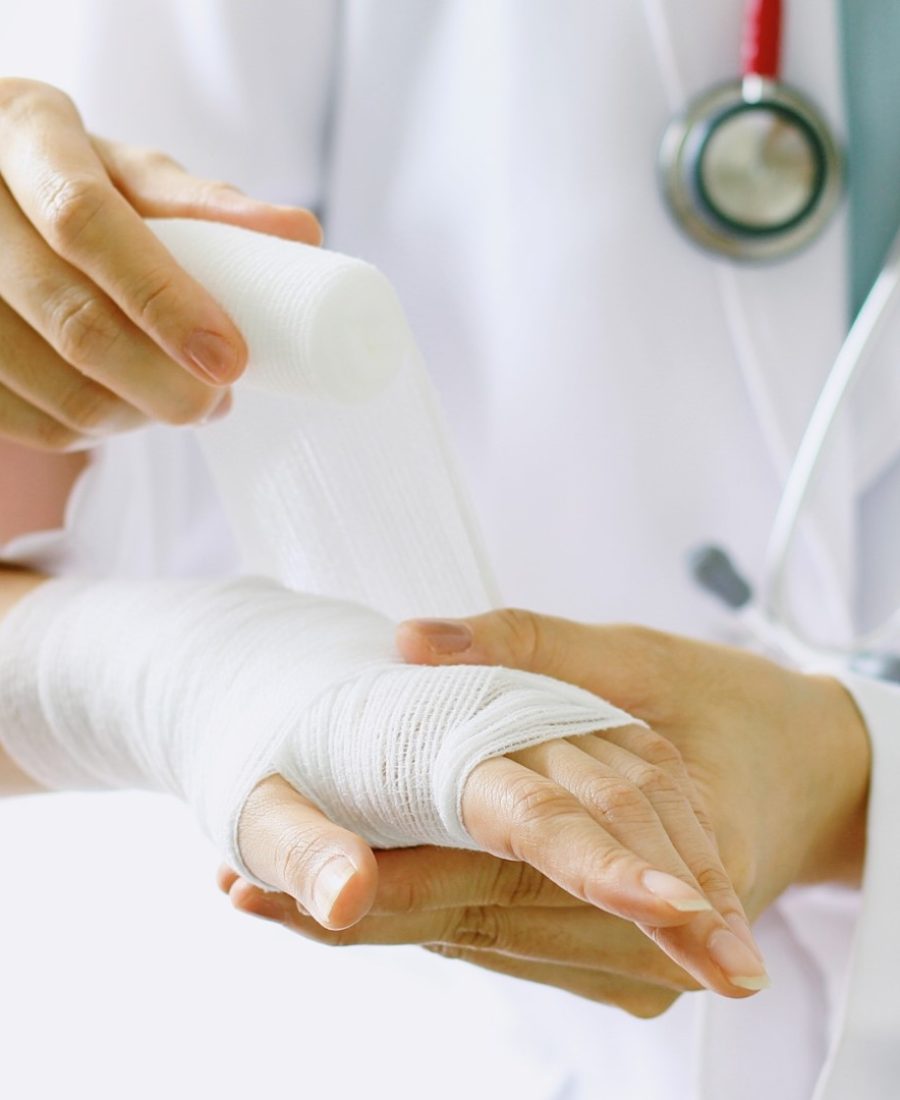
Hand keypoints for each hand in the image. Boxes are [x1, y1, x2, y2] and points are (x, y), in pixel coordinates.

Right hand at [0, 78, 320, 449]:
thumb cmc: (76, 182)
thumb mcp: (132, 175)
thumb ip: (208, 206)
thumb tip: (302, 234)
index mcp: (25, 129)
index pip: (86, 220)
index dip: (164, 300)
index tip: (229, 359)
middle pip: (71, 317)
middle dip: (161, 381)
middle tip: (216, 401)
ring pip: (50, 383)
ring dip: (133, 414)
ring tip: (183, 403)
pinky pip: (26, 420)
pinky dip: (89, 430)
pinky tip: (125, 409)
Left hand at [221, 612, 869, 1003]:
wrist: (808, 771)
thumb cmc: (725, 703)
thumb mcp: (636, 654)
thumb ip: (522, 644)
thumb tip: (407, 640)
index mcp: (647, 835)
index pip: (491, 874)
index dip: (376, 880)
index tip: (263, 888)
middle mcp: (639, 924)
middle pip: (462, 923)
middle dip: (348, 911)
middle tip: (239, 889)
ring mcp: (629, 957)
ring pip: (474, 941)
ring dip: (379, 919)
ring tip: (265, 895)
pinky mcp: (617, 962)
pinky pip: (504, 943)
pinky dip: (435, 918)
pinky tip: (369, 892)